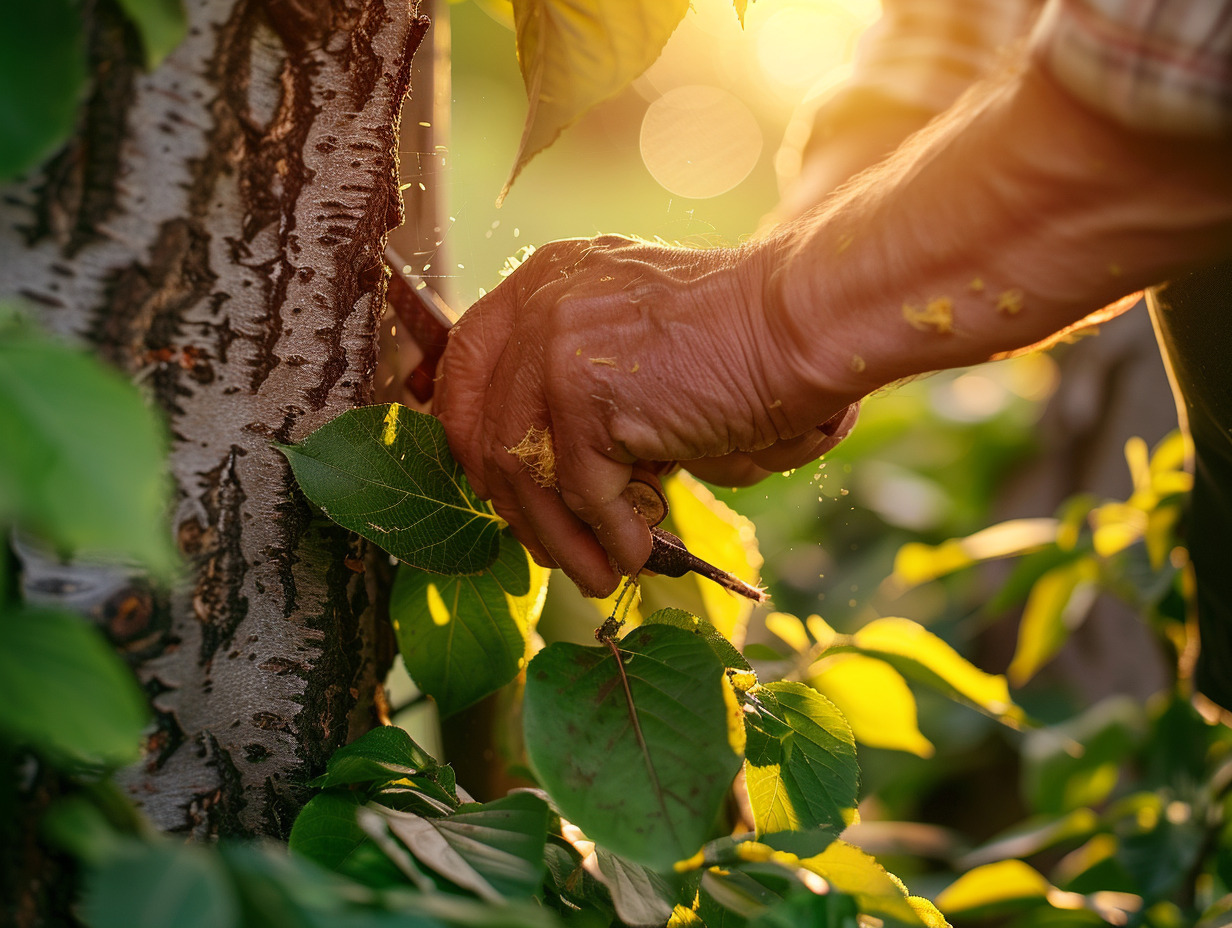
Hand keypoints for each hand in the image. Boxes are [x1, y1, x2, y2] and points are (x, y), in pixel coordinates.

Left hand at [435, 235, 854, 594]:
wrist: (793, 324)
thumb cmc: (732, 338)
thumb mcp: (629, 334)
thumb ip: (577, 374)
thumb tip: (541, 471)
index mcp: (544, 281)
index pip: (468, 363)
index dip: (469, 434)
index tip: (493, 486)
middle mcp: (539, 306)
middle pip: (483, 424)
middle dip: (511, 502)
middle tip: (545, 545)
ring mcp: (556, 348)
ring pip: (523, 469)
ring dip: (558, 535)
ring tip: (593, 572)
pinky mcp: (585, 396)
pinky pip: (582, 490)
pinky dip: (608, 533)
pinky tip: (633, 551)